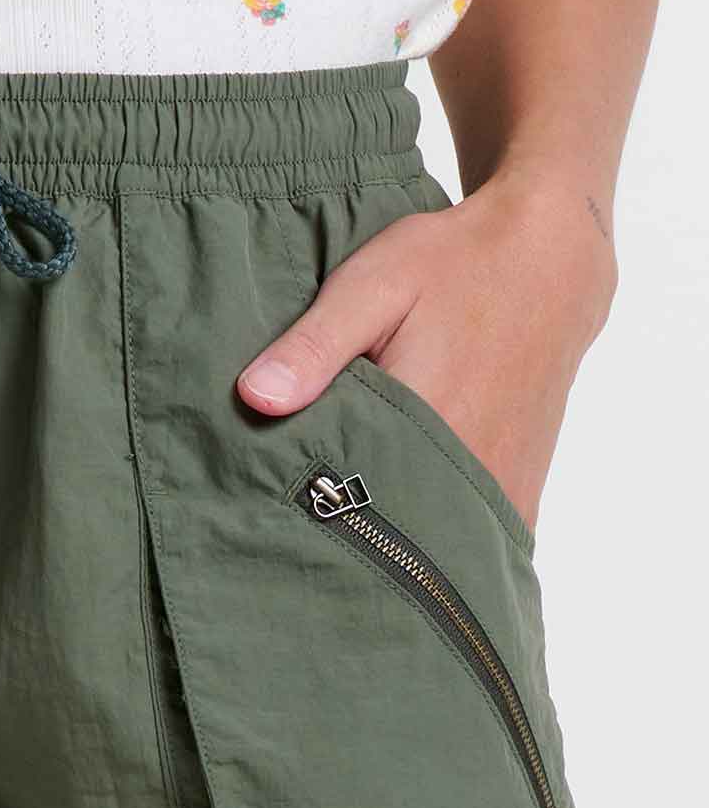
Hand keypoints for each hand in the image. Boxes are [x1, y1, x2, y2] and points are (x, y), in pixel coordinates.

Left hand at [235, 170, 617, 529]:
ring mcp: (502, 489)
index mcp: (427, 423)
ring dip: (388, 540)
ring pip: (429, 544)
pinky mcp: (517, 493)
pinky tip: (397, 523)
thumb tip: (254, 398)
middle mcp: (472, 470)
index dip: (304, 510)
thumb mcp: (373, 285)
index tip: (272, 509)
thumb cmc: (456, 264)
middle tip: (299, 523)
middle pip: (386, 534)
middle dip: (340, 533)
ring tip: (346, 523)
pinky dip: (431, 538)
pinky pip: (466, 538)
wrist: (553, 262)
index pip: (345, 500)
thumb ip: (314, 344)